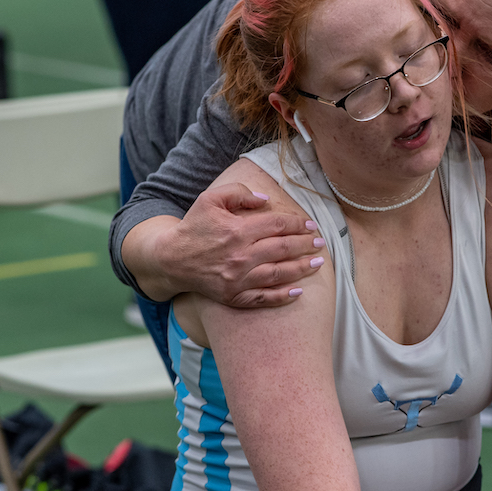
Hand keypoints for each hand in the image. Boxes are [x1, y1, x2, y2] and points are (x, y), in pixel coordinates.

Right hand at [154, 184, 325, 307]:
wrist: (171, 260)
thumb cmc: (194, 226)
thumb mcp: (211, 199)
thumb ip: (239, 193)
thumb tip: (266, 200)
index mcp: (237, 230)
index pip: (277, 225)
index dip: (297, 224)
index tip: (309, 225)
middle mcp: (240, 256)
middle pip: (282, 249)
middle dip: (305, 245)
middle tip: (319, 243)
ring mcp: (237, 279)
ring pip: (278, 274)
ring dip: (302, 268)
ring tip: (317, 263)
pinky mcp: (233, 296)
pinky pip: (264, 298)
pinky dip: (283, 296)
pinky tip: (299, 291)